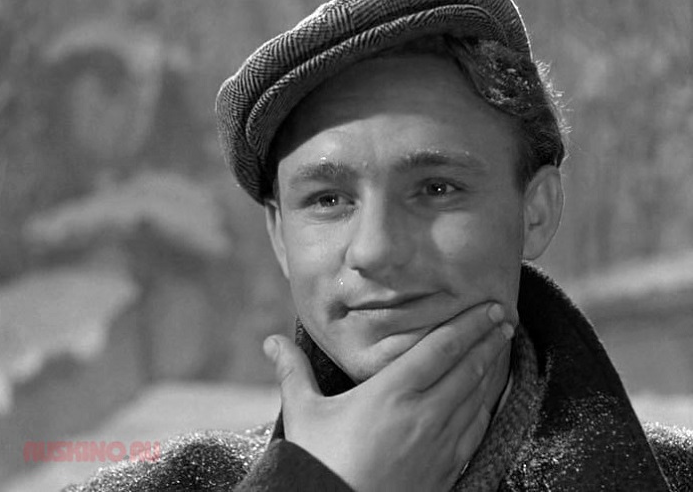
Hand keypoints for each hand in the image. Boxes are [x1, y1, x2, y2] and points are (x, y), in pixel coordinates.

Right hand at [263, 302, 514, 491]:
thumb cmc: (320, 462)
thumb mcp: (304, 413)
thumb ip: (293, 372)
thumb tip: (270, 341)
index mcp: (391, 392)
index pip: (441, 348)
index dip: (467, 324)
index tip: (487, 306)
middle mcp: (423, 413)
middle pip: (467, 367)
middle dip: (488, 338)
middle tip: (504, 316)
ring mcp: (440, 443)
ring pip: (478, 396)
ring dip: (492, 367)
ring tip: (502, 346)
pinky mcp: (447, 468)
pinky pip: (477, 428)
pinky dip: (488, 405)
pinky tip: (491, 396)